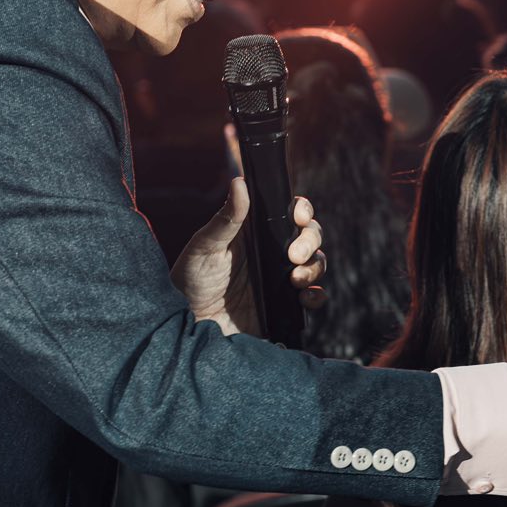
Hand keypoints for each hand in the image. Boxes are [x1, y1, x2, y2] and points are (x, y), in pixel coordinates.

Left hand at [172, 178, 326, 336]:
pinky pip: (313, 296)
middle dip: (310, 240)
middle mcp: (273, 252)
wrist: (190, 324)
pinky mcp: (285, 304)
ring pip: (315, 263)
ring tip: (295, 279)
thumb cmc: (191, 279)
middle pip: (309, 235)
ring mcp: (281, 278)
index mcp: (256, 231)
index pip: (288, 212)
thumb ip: (226, 219)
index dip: (302, 210)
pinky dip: (316, 295)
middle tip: (294, 254)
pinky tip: (304, 297)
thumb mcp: (205, 247)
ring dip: (314, 267)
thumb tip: (239, 182)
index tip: (299, 217)